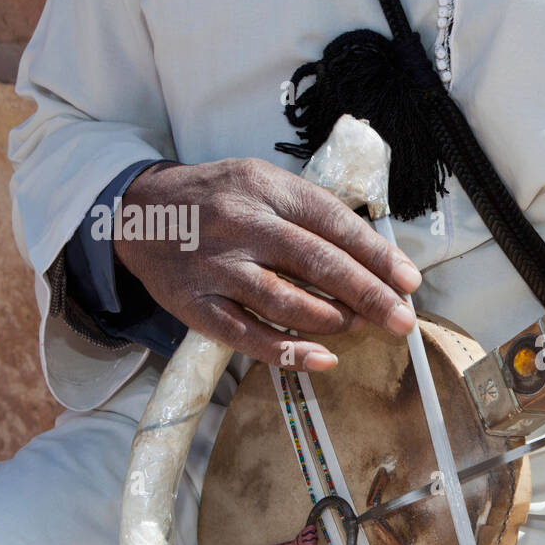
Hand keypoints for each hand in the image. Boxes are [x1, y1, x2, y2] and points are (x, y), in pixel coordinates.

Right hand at [115, 157, 421, 370]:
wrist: (136, 211)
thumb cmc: (218, 201)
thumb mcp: (264, 186)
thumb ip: (314, 216)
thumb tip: (377, 259)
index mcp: (267, 189)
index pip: (334, 223)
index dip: (377, 256)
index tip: (409, 282)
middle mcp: (242, 224)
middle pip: (317, 263)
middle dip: (369, 295)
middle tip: (401, 320)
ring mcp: (216, 266)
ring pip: (286, 301)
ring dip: (334, 320)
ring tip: (360, 327)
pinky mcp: (195, 304)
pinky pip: (247, 335)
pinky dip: (290, 352)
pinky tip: (324, 359)